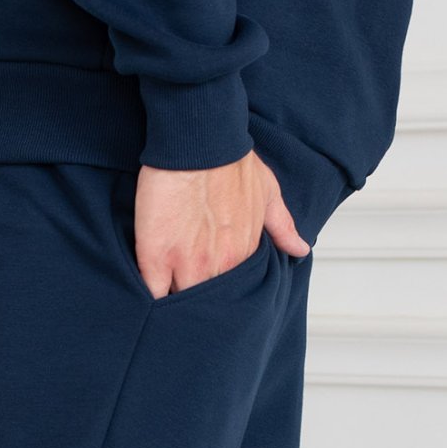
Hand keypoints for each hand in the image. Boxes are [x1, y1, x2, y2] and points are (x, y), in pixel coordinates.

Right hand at [134, 150, 309, 298]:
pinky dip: (149, 297)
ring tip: (162, 306)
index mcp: (243, 256)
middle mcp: (219, 267)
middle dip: (195, 306)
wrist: (201, 141)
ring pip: (178, 305)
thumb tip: (300, 249)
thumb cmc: (231, 162)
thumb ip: (282, 226)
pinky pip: (151, 294)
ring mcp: (186, 265)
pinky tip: (146, 295)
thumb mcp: (268, 193)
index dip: (216, 296)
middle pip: (204, 305)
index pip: (229, 294)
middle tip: (183, 302)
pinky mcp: (155, 257)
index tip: (207, 292)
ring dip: (171, 307)